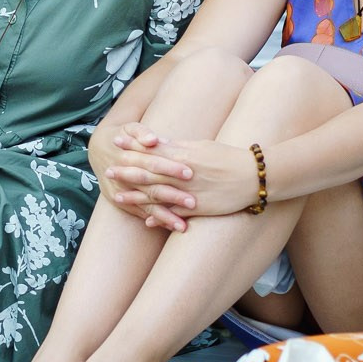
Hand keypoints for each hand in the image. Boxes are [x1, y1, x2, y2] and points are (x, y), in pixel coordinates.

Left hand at [101, 130, 256, 230]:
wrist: (254, 176)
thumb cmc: (228, 157)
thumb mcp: (202, 146)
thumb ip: (177, 146)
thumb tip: (155, 141)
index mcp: (185, 155)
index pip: (153, 149)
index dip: (133, 146)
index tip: (116, 142)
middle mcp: (185, 174)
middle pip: (150, 172)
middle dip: (128, 172)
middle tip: (108, 170)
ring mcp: (191, 192)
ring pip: (159, 195)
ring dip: (137, 196)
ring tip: (118, 197)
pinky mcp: (200, 209)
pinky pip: (176, 214)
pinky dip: (160, 217)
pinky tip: (145, 220)